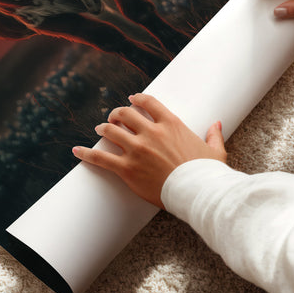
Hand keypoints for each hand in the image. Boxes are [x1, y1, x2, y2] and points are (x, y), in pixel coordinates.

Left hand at [72, 94, 225, 208]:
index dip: (137, 99)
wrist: (198, 193)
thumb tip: (217, 124)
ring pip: (111, 131)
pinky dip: (87, 153)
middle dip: (117, 114)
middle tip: (113, 117)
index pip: (148, 103)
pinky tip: (76, 151)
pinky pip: (101, 158)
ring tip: (100, 129)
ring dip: (104, 128)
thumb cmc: (207, 173)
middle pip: (125, 114)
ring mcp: (137, 150)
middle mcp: (151, 132)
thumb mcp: (214, 151)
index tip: (131, 100)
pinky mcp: (127, 168)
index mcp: (171, 124)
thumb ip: (213, 135)